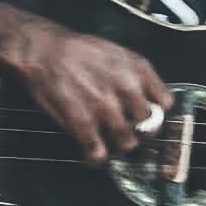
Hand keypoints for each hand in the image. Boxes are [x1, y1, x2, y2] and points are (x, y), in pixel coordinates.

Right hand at [6, 17, 174, 162]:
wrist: (41, 48)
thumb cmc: (74, 48)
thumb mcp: (115, 51)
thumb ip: (134, 74)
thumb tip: (145, 98)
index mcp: (137, 69)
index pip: (164, 103)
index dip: (157, 115)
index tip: (149, 119)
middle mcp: (127, 88)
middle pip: (147, 126)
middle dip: (138, 132)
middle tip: (127, 133)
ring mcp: (106, 107)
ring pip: (127, 142)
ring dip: (118, 146)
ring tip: (109, 145)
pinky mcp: (83, 122)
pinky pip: (98, 151)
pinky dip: (96, 157)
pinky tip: (92, 155)